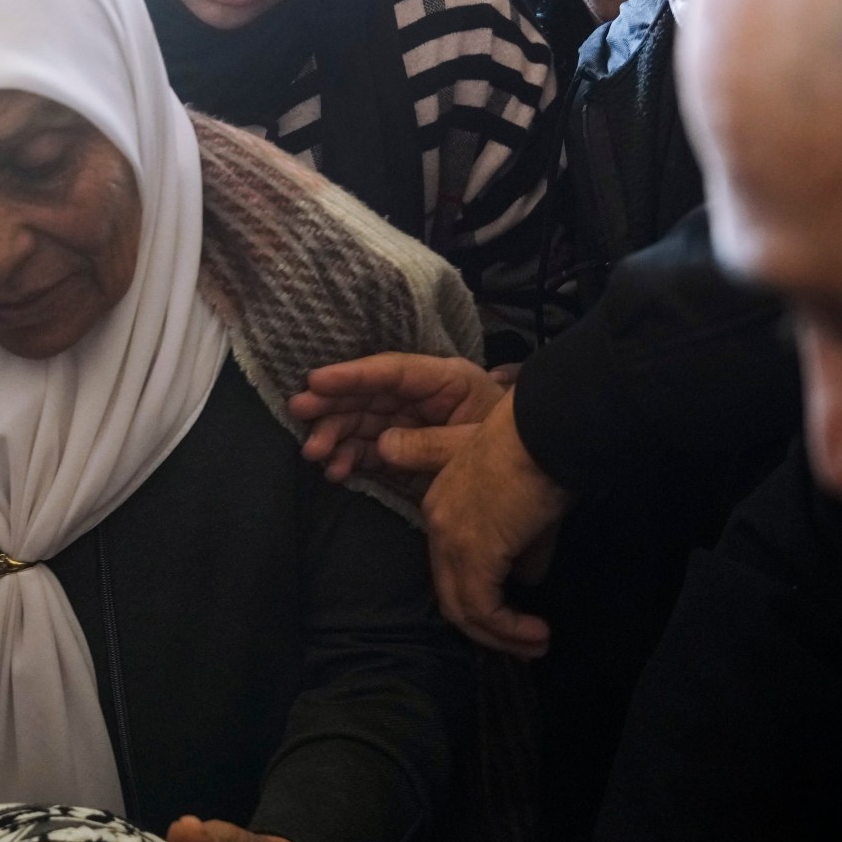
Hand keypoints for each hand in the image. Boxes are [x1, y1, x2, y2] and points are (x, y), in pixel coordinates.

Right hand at [288, 354, 510, 482]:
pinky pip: (370, 449)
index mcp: (447, 381)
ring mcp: (412, 422)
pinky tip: (335, 470)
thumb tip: (383, 445)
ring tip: (315, 455)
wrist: (542, 470)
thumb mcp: (478, 444)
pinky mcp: (406, 449)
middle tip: (299, 414)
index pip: (395, 371)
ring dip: (335, 435)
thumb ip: (432, 445)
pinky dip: (350, 458)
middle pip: (371, 394)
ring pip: (364, 422)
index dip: (354, 374)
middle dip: (333, 404)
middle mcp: (423, 396)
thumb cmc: (520, 448)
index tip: (316, 380)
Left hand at [416, 391, 570, 657]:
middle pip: (451, 592)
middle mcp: (438, 521)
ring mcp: (451, 537)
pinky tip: (537, 634)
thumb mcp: (528, 498)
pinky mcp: (474, 551)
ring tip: (536, 645)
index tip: (515, 614)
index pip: (452, 565)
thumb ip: (523, 542)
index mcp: (443, 502)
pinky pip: (484, 609)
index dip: (481, 596)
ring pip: (464, 609)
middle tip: (525, 642)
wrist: (548, 424)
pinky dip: (509, 630)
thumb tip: (529, 577)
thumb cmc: (544, 446)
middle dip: (488, 627)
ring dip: (501, 636)